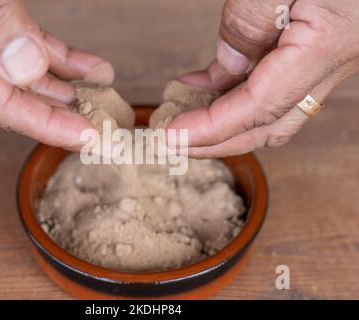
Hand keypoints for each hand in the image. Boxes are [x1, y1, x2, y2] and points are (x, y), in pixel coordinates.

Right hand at [0, 0, 113, 149]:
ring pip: (25, 75)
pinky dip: (61, 57)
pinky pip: (29, 45)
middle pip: (15, 97)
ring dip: (67, 88)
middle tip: (105, 129)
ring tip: (104, 97)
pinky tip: (90, 66)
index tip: (86, 137)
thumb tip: (26, 68)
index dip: (45, 125)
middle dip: (62, 115)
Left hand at [169, 0, 358, 157]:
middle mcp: (333, 60)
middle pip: (270, 124)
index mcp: (328, 44)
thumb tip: (227, 65)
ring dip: (225, 118)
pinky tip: (205, 82)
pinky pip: (275, 79)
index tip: (171, 135)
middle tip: (173, 139)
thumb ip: (249, 19)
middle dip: (218, 140)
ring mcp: (326, 55)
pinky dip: (237, 89)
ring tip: (182, 111)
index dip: (212, 128)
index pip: (259, 107)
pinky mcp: (317, 44)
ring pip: (272, 107)